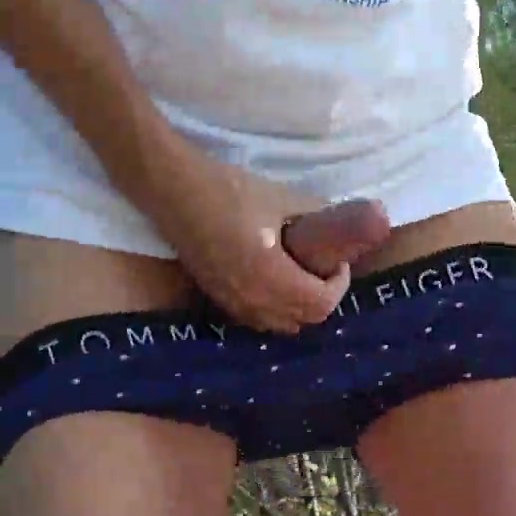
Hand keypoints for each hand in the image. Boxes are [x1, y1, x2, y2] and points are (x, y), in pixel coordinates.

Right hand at [145, 141, 390, 332]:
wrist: (174, 191)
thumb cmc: (227, 190)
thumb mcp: (280, 197)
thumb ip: (313, 212)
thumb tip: (342, 218)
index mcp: (270, 276)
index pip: (320, 304)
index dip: (338, 287)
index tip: (339, 265)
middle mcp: (252, 300)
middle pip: (305, 320)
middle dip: (322, 299)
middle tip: (325, 271)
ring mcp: (234, 304)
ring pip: (281, 326)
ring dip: (299, 309)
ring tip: (302, 279)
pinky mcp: (219, 300)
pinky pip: (259, 321)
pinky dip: (275, 311)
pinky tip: (275, 284)